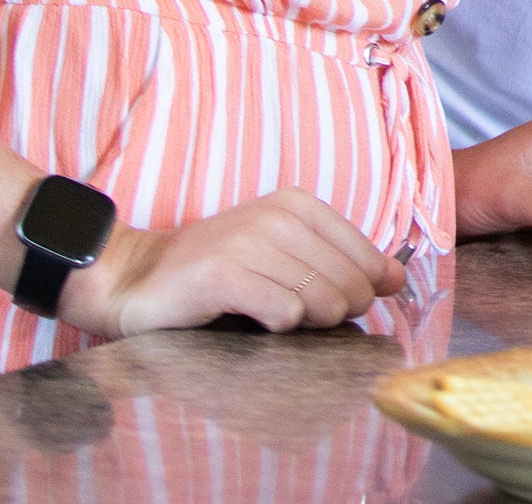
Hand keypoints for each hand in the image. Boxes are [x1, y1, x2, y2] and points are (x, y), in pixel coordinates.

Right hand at [54, 188, 404, 337]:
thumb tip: (395, 278)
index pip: (366, 257)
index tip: (334, 303)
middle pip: (349, 283)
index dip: (361, 290)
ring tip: (274, 317)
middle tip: (297, 316)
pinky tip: (254, 320)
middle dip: (337, 312)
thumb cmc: (216, 273)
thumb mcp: (283, 256)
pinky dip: (278, 327)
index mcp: (297, 205)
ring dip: (307, 323)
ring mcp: (250, 242)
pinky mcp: (224, 275)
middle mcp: (277, 216)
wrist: (136, 279)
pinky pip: (285, 313)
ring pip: (322, 300)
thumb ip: (339, 262)